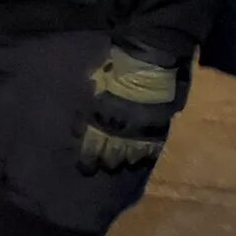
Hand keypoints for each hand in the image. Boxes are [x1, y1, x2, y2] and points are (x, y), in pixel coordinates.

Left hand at [76, 49, 177, 174]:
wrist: (146, 68)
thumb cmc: (115, 73)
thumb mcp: (92, 90)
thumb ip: (87, 111)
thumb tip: (79, 129)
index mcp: (98, 123)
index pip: (89, 150)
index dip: (87, 161)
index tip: (85, 167)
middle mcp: (116, 134)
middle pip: (110, 159)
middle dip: (106, 162)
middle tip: (105, 165)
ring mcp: (138, 136)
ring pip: (130, 160)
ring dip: (125, 161)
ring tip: (124, 162)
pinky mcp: (157, 133)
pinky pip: (150, 153)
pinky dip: (145, 156)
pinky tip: (142, 158)